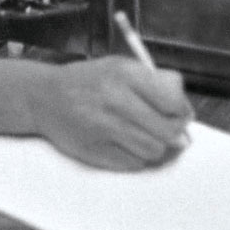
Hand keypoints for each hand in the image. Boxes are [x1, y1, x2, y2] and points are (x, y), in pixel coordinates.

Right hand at [31, 56, 193, 170]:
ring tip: (145, 134)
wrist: (45, 98)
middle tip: (171, 129)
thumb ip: (153, 81)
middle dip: (174, 132)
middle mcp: (115, 101)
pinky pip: (133, 164)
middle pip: (166, 131)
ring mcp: (104, 129)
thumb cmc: (88, 81)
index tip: (182, 113)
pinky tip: (127, 142)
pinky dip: (136, 156)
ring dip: (155, 146)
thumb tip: (183, 106)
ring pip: (153, 151)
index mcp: (125, 75)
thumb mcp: (120, 66)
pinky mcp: (95, 152)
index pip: (172, 102)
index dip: (182, 111)